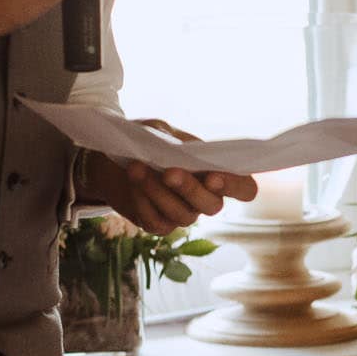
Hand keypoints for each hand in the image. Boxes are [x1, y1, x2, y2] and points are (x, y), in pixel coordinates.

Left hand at [81, 150, 256, 234]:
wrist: (112, 159)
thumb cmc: (147, 142)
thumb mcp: (159, 130)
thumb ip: (171, 139)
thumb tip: (175, 151)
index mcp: (216, 172)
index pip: (244, 188)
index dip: (235, 187)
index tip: (214, 177)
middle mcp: (206, 198)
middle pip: (212, 205)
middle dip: (190, 189)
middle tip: (169, 172)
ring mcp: (184, 214)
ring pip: (182, 215)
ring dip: (158, 192)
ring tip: (136, 169)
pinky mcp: (160, 225)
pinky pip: (157, 222)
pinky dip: (143, 202)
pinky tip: (132, 182)